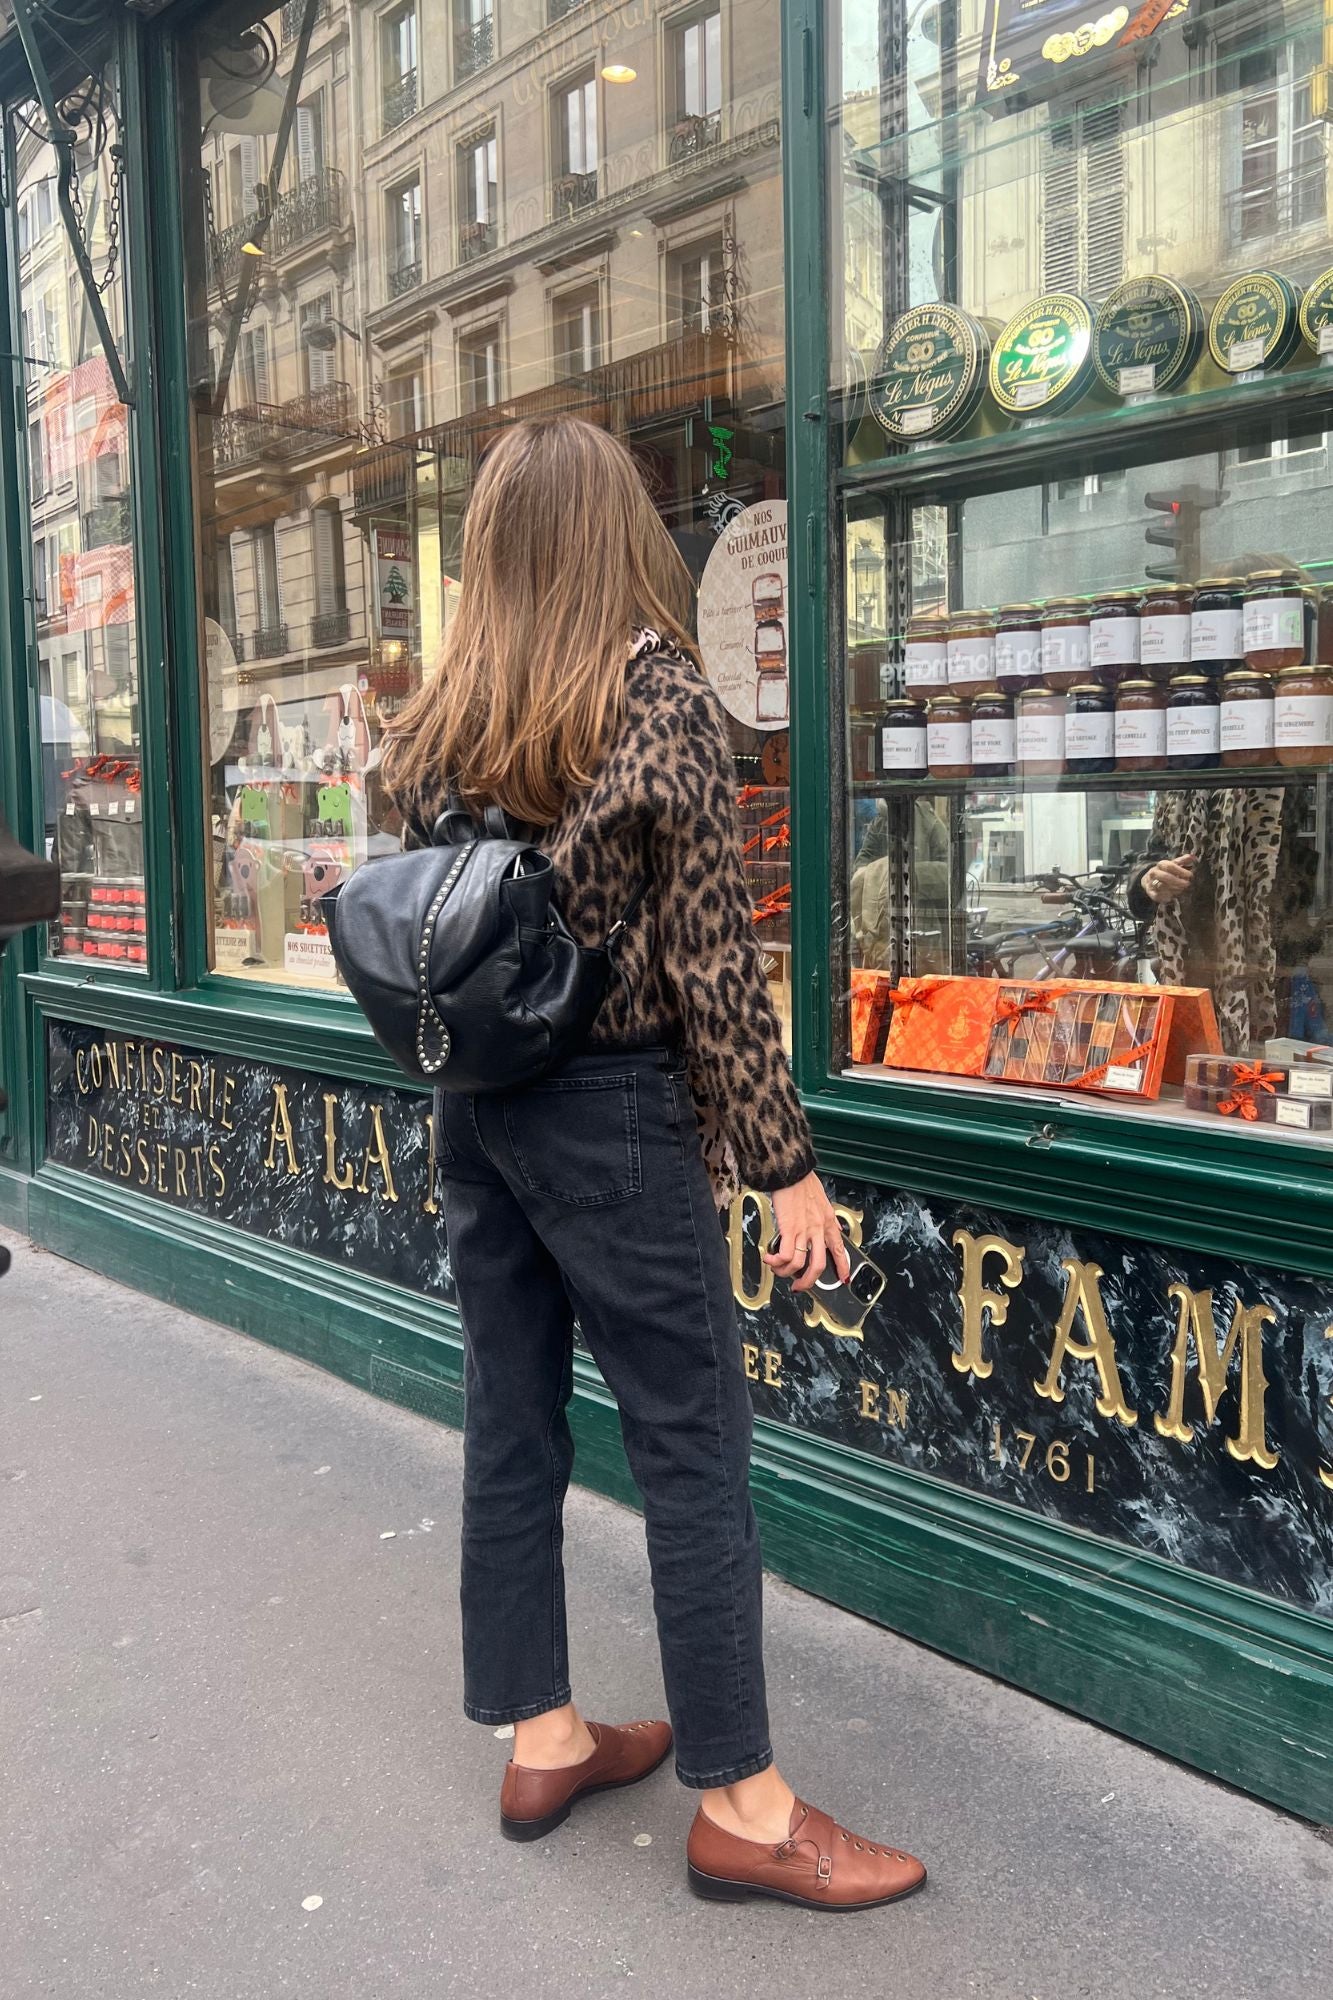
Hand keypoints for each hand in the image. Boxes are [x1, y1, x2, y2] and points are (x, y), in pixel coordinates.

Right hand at [765, 1172, 851, 1294]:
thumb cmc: (803, 1183)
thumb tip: (833, 1226)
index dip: (843, 1267)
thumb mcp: (823, 1200)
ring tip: (778, 1270)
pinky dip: (776, 1261)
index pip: (839, 1249)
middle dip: (808, 1282)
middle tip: (800, 1286)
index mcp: (828, 1223)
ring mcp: (804, 1230)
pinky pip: (785, 1254)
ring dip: (786, 1273)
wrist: (792, 1172)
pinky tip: (769, 1258)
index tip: (843, 1278)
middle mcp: (818, 1229)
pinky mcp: (789, 1229)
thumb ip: (827, 1217)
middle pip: (818, 1266)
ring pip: (799, 1264)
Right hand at [1142, 854, 1196, 904]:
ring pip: (1162, 886)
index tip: (1190, 875)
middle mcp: (1154, 873)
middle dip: (1178, 881)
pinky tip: (1174, 895)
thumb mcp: (1174, 865)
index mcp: (1161, 865)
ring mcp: (1151, 883)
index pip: (1170, 866)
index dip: (1180, 871)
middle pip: (1165, 876)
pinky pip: (1158, 895)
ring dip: (1174, 889)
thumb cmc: (1166, 872)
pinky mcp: (1151, 893)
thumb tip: (1193, 857)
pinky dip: (1167, 896)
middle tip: (1187, 884)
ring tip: (1181, 889)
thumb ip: (1183, 861)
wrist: (1149, 880)